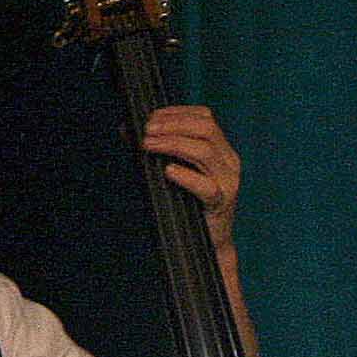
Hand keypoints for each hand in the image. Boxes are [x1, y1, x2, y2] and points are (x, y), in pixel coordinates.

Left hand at [143, 105, 243, 237]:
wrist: (206, 244)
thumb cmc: (189, 204)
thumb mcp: (176, 171)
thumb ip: (158, 148)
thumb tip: (127, 129)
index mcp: (222, 150)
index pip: (206, 117)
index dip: (177, 112)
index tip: (151, 117)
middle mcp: (229, 163)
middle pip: (206, 129)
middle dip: (172, 125)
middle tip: (147, 131)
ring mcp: (228, 183)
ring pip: (205, 151)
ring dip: (172, 143)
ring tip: (149, 146)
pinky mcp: (221, 204)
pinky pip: (205, 187)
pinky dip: (185, 176)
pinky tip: (167, 171)